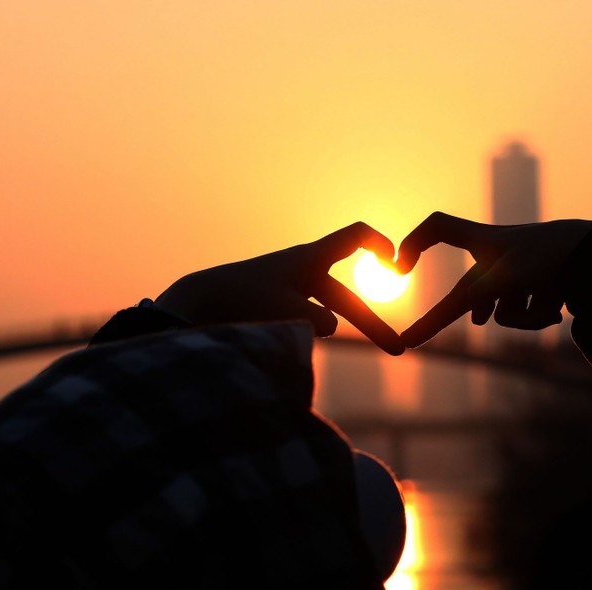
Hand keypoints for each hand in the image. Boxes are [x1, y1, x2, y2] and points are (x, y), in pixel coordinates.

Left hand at [155, 222, 405, 354]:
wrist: (191, 307)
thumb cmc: (239, 300)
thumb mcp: (288, 312)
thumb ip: (319, 321)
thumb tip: (329, 329)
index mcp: (308, 258)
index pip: (355, 237)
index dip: (381, 245)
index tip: (396, 263)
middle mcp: (302, 273)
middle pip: (348, 297)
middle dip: (374, 325)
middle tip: (399, 350)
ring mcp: (289, 294)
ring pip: (324, 317)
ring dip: (320, 333)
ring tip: (287, 339)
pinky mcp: (275, 313)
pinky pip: (302, 328)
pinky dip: (298, 337)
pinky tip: (276, 342)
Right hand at [395, 212, 591, 347]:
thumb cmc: (549, 257)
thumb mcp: (502, 279)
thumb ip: (468, 302)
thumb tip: (445, 325)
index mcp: (483, 241)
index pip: (437, 229)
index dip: (414, 242)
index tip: (398, 266)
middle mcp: (496, 258)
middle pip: (465, 294)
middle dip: (447, 317)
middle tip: (410, 341)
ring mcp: (517, 276)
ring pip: (499, 312)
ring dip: (520, 316)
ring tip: (546, 303)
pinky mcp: (536, 290)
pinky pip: (522, 315)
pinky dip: (537, 316)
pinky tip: (558, 307)